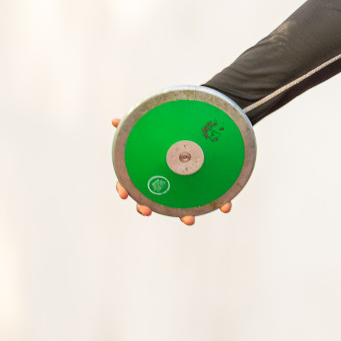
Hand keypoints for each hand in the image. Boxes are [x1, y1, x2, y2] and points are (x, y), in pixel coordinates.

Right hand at [111, 117, 231, 224]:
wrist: (202, 130)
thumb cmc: (171, 134)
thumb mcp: (154, 126)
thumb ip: (134, 124)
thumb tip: (114, 120)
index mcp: (150, 171)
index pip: (132, 183)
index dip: (125, 189)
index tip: (123, 195)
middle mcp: (167, 184)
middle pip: (153, 200)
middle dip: (149, 207)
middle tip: (147, 211)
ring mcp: (187, 188)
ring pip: (184, 207)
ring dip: (185, 215)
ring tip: (189, 220)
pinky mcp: (211, 187)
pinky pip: (217, 198)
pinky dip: (223, 203)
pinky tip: (226, 206)